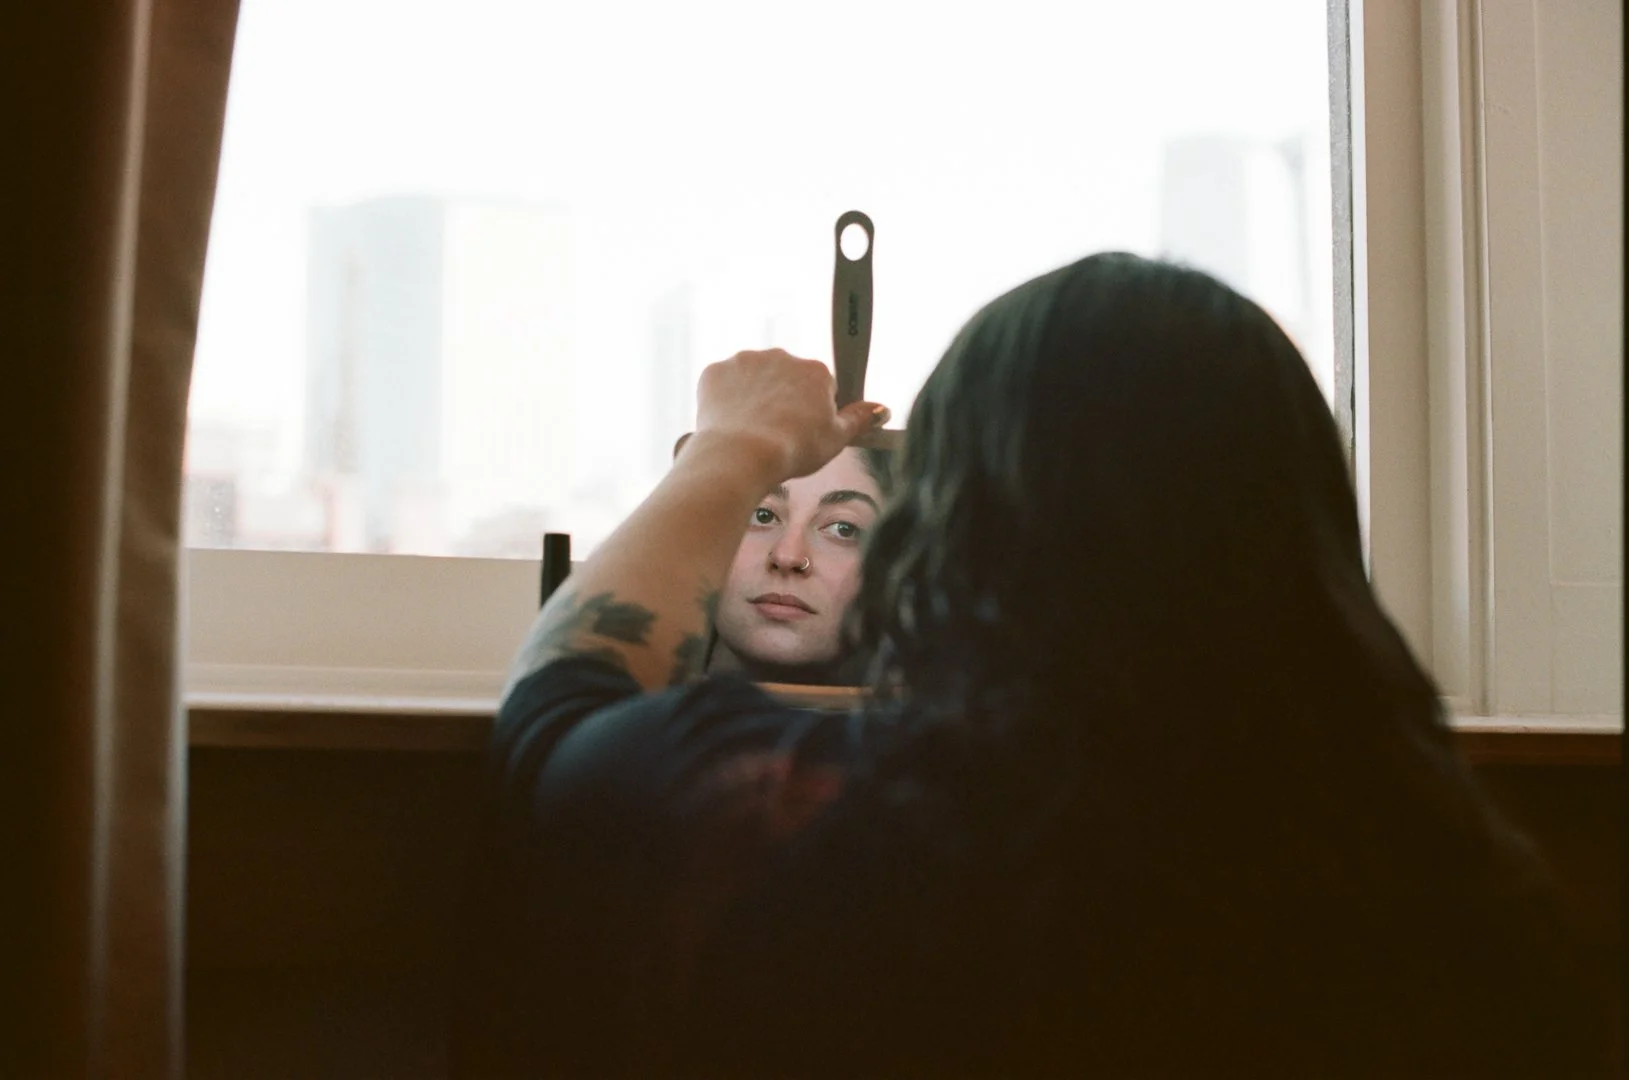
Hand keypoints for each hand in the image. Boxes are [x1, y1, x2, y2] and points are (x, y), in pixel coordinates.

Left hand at [693, 349, 888, 481]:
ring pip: (752, 378)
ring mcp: (745, 361)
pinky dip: (725, 400)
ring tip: (750, 431)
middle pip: (784, 378)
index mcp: (814, 370)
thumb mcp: (836, 439)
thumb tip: (881, 409)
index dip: (812, 411)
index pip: (818, 386)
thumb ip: (859, 419)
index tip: (803, 431)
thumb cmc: (793, 449)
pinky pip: (723, 383)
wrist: (741, 454)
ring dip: (753, 397)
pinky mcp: (715, 371)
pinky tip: (729, 423)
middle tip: (776, 434)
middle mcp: (781, 356)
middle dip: (781, 400)